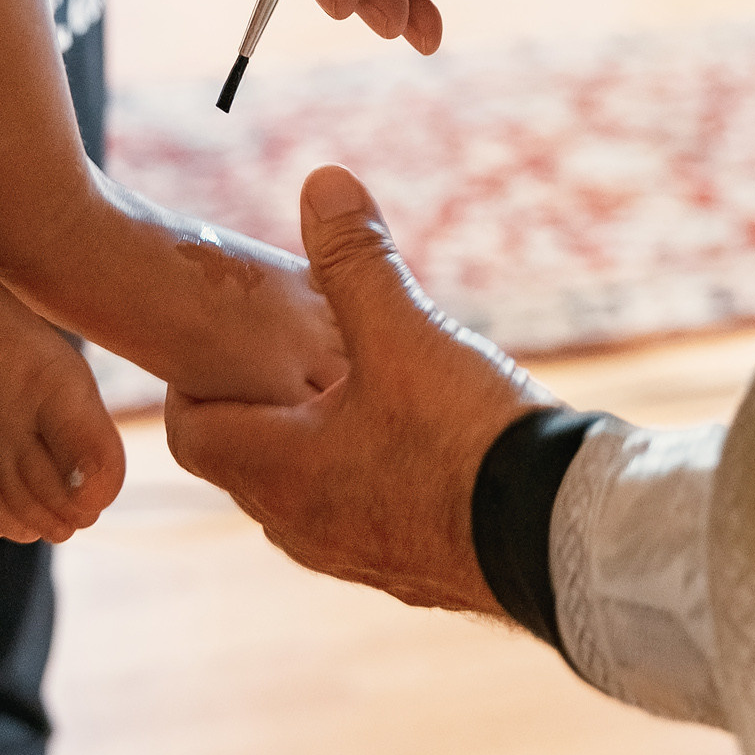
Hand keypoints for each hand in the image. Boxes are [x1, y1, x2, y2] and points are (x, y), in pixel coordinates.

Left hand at [165, 166, 554, 613]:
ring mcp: (359, 558)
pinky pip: (362, 518)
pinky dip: (365, 476)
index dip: (193, 384)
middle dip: (259, 406)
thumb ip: (357, 261)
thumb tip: (321, 183)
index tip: (222, 344)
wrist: (564, 538)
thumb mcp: (407, 333)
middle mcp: (304, 528)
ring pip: (305, 495)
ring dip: (315, 444)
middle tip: (286, 354)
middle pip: (244, 464)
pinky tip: (415, 440)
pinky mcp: (414, 571)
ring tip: (354, 390)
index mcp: (279, 473)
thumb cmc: (469, 441)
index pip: (191, 435)